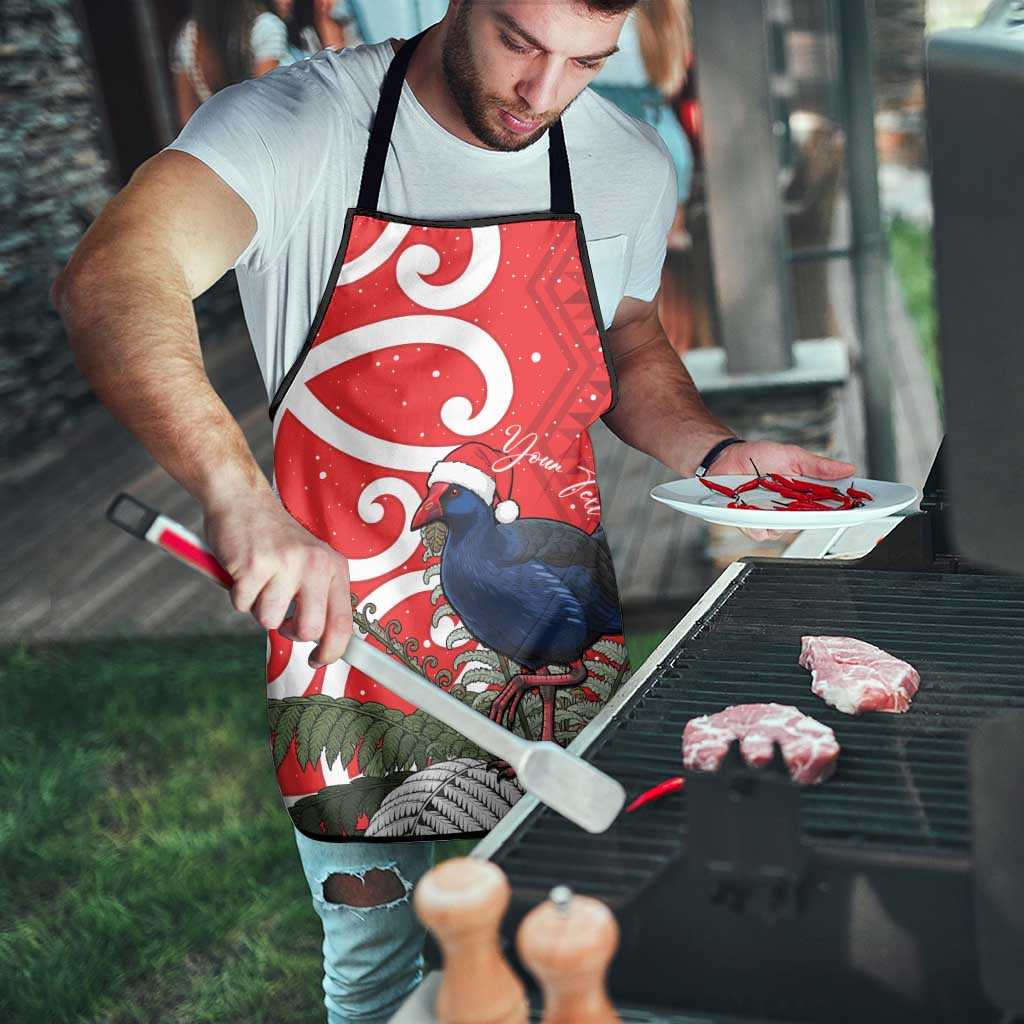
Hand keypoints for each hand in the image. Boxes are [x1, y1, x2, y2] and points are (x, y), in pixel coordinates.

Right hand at [203, 489, 352, 667]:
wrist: (242, 499)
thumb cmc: (274, 539)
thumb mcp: (310, 561)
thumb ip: (319, 596)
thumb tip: (325, 642)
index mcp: (334, 566)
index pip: (343, 622)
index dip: (331, 651)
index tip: (318, 661)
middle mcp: (315, 564)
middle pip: (309, 630)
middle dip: (290, 632)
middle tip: (280, 617)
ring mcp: (285, 564)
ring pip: (269, 621)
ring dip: (258, 607)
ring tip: (259, 580)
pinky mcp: (254, 565)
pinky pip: (242, 606)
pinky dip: (237, 595)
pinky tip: (242, 571)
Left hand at [709, 440, 856, 542]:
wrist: (726, 457)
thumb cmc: (758, 457)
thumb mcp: (792, 456)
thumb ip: (818, 466)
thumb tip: (848, 468)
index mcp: (803, 495)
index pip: (829, 507)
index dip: (844, 510)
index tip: (858, 508)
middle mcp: (789, 510)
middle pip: (809, 523)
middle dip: (813, 517)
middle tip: (813, 506)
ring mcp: (770, 518)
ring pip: (784, 531)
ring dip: (781, 519)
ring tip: (775, 503)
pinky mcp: (750, 523)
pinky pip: (760, 532)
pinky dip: (758, 523)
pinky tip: (754, 512)